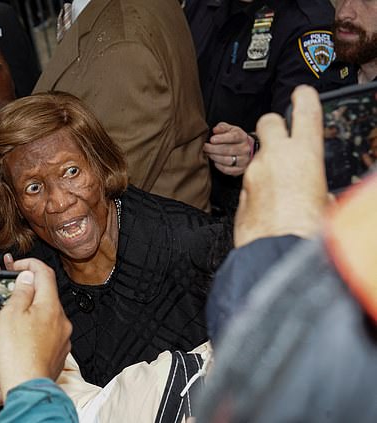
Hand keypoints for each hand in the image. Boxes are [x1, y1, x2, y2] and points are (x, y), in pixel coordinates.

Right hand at [0, 258, 71, 398]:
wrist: (26, 388)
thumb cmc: (16, 355)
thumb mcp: (10, 315)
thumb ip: (21, 292)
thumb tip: (28, 276)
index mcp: (50, 306)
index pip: (45, 273)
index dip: (30, 264)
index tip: (18, 266)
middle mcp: (61, 320)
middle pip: (47, 294)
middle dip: (30, 289)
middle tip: (11, 294)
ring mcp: (63, 337)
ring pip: (48, 314)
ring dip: (33, 310)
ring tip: (13, 321)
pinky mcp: (59, 352)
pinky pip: (49, 332)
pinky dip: (37, 328)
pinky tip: (23, 338)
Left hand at [203, 122, 252, 175]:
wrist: (247, 149)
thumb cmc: (235, 138)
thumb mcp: (230, 129)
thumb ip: (222, 127)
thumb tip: (215, 130)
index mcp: (242, 137)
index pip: (234, 137)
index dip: (222, 138)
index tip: (212, 139)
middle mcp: (245, 149)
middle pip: (229, 150)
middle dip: (214, 149)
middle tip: (205, 147)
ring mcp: (244, 160)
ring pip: (227, 160)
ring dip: (215, 157)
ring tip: (208, 153)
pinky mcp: (240, 169)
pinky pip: (228, 170)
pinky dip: (219, 166)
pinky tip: (215, 161)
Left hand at [234, 85, 327, 246]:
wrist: (277, 255)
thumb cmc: (308, 230)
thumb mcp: (327, 202)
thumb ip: (320, 188)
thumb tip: (322, 194)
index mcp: (305, 154)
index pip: (305, 112)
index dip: (304, 98)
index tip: (301, 93)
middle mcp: (275, 157)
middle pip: (268, 121)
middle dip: (274, 125)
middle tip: (282, 137)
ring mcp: (253, 173)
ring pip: (256, 154)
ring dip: (265, 160)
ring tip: (278, 182)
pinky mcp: (240, 192)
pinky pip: (249, 182)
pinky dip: (256, 186)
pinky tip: (267, 204)